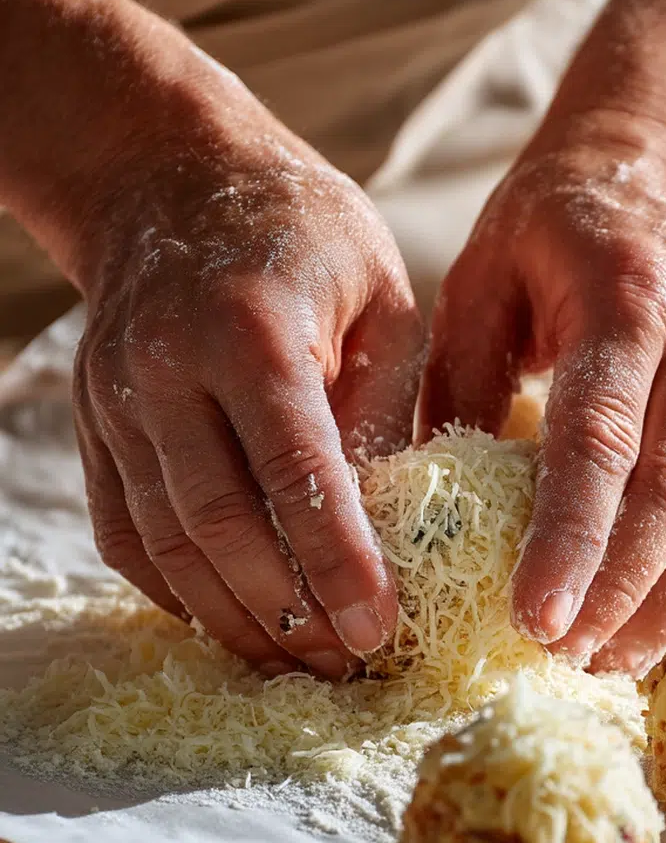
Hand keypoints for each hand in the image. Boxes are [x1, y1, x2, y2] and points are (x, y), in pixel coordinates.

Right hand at [74, 104, 422, 678]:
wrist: (169, 177)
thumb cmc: (303, 232)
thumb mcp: (380, 295)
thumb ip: (384, 403)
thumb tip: (392, 522)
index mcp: (247, 329)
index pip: (295, 471)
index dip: (338, 561)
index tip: (380, 628)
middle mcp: (164, 371)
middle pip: (217, 526)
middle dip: (286, 612)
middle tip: (349, 665)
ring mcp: (114, 403)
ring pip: (165, 545)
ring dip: (233, 620)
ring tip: (302, 664)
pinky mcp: (95, 428)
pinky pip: (126, 534)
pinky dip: (177, 594)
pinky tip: (234, 625)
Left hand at [420, 113, 665, 673]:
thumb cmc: (558, 221)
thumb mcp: (484, 277)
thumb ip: (460, 385)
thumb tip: (431, 511)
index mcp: (628, 296)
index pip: (603, 441)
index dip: (571, 541)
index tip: (535, 622)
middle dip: (625, 592)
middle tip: (571, 659)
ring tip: (618, 661)